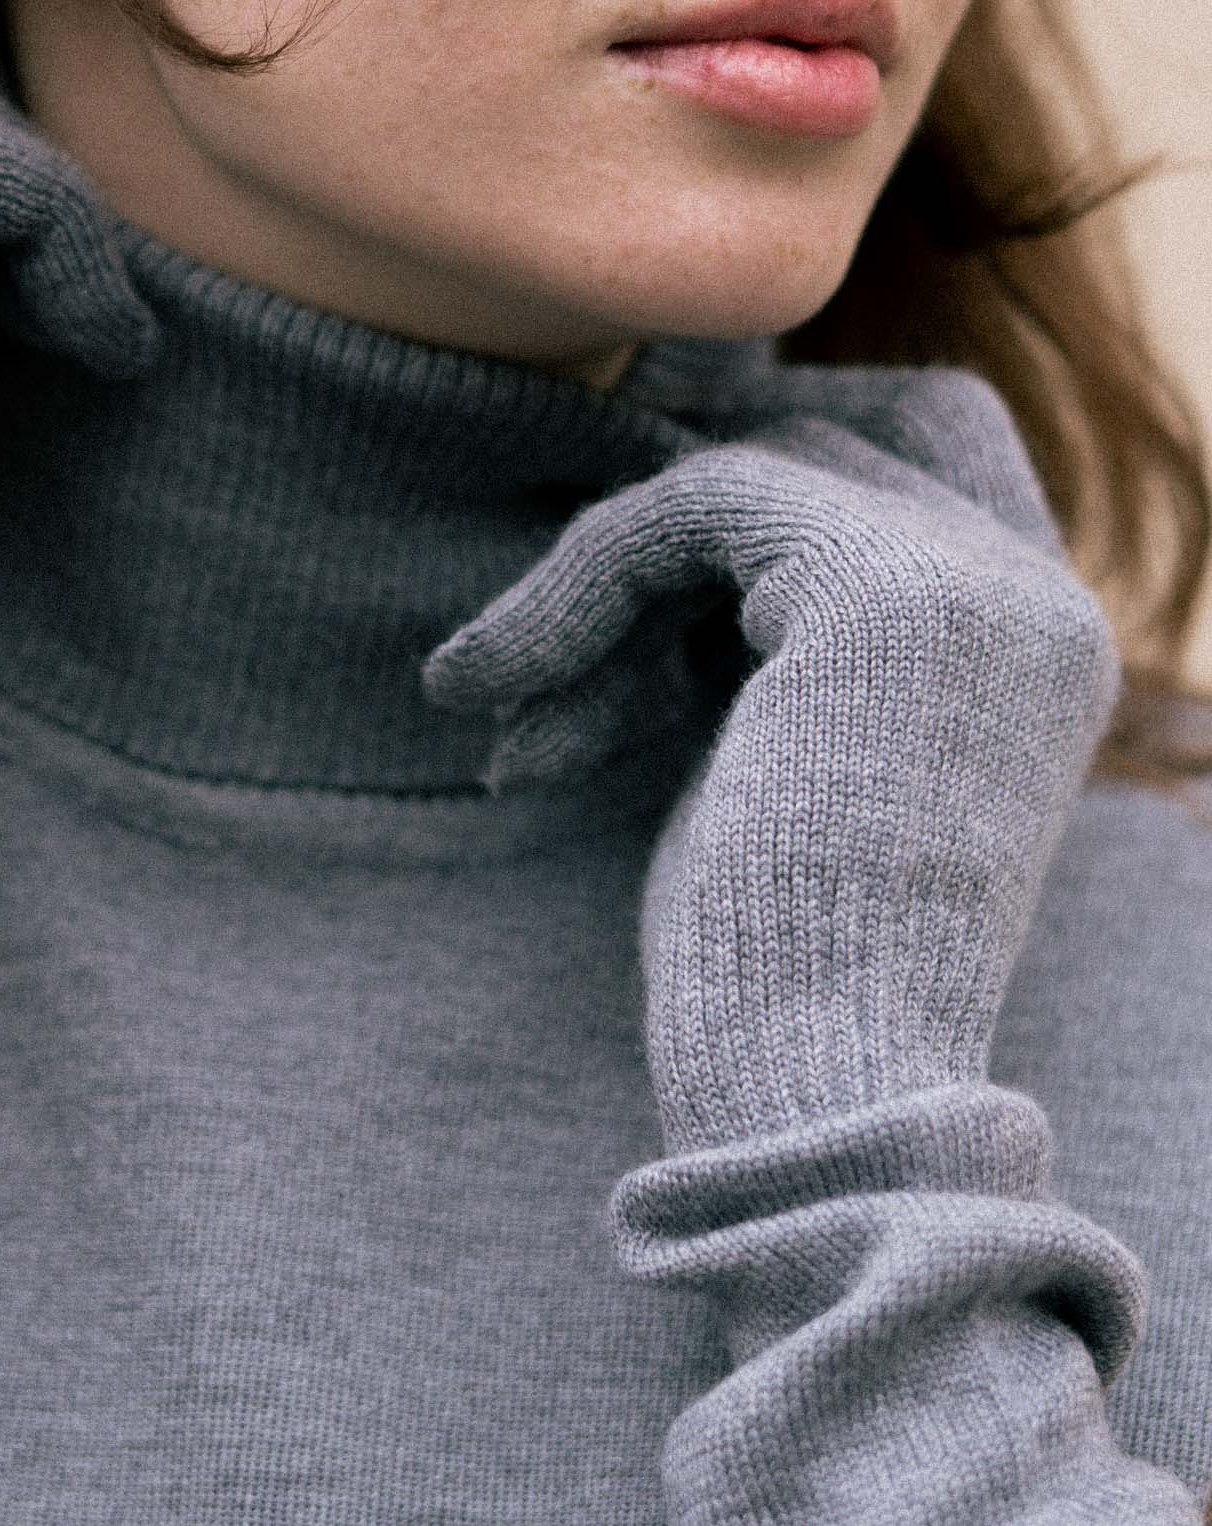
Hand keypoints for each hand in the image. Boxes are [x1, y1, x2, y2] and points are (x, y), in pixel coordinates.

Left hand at [425, 370, 1120, 1145]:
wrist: (812, 1093)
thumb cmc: (768, 975)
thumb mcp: (766, 753)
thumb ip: (747, 626)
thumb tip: (647, 488)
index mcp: (1037, 646)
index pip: (925, 432)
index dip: (767, 448)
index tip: (609, 534)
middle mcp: (1036, 598)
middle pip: (817, 445)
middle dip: (655, 526)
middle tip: (531, 618)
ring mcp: (976, 583)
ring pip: (740, 475)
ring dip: (594, 580)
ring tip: (494, 695)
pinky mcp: (884, 588)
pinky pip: (693, 505)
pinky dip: (574, 588)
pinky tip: (488, 690)